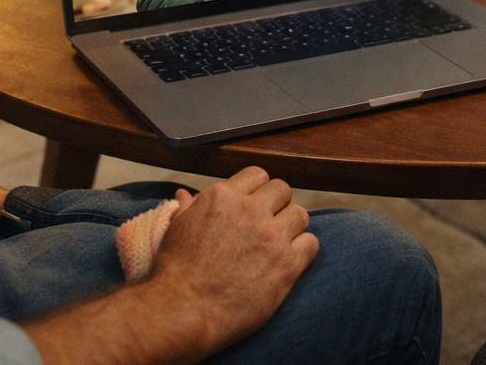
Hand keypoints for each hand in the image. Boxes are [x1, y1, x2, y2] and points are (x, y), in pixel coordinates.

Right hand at [145, 167, 317, 352]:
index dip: (258, 191)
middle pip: (282, 190)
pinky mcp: (287, 264)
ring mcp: (270, 236)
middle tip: (267, 227)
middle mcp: (250, 210)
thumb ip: (189, 208)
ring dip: (291, 228)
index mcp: (222, 196)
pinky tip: (288, 263)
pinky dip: (303, 251)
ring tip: (278, 246)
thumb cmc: (175, 273)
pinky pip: (311, 244)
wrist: (183, 310)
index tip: (255, 208)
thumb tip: (186, 194)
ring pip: (300, 215)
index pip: (257, 175)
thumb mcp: (176, 229)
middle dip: (277, 206)